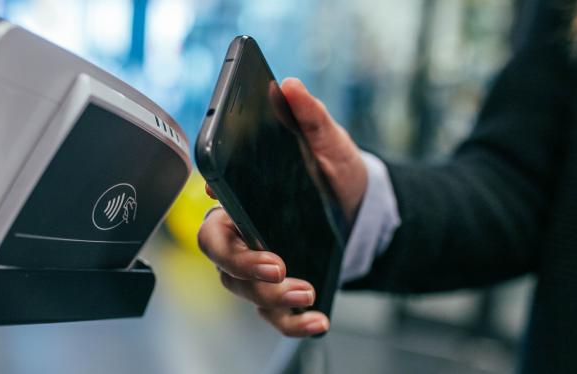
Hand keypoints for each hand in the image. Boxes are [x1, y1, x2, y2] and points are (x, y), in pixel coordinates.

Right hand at [197, 78, 366, 336]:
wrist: (362, 208)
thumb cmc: (334, 174)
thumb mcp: (330, 143)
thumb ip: (311, 117)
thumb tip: (291, 87)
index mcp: (245, 199)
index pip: (214, 211)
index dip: (219, 217)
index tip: (233, 210)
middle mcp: (244, 235)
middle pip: (219, 256)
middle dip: (242, 265)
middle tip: (277, 266)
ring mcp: (259, 266)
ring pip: (243, 290)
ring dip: (272, 297)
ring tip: (307, 291)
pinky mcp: (281, 291)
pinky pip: (274, 315)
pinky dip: (292, 323)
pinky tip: (317, 320)